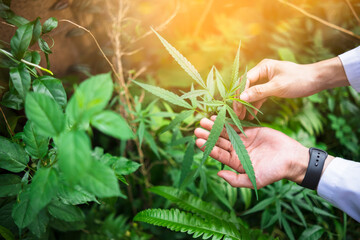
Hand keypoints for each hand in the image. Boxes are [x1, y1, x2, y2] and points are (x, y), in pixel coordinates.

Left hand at [194, 117, 318, 188]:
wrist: (291, 158)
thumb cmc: (273, 172)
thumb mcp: (254, 180)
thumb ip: (236, 180)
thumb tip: (218, 174)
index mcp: (235, 163)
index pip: (219, 154)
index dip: (209, 148)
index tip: (199, 141)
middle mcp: (236, 151)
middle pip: (219, 142)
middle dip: (208, 135)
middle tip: (197, 129)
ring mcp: (242, 141)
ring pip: (225, 133)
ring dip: (215, 127)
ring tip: (204, 120)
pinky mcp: (249, 131)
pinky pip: (235, 125)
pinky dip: (226, 121)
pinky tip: (217, 116)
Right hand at [234, 57, 348, 118]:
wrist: (316, 80)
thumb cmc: (299, 80)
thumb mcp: (278, 87)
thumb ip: (259, 92)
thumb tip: (241, 97)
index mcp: (263, 67)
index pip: (245, 80)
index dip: (239, 94)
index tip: (236, 107)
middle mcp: (262, 72)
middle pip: (245, 87)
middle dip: (240, 100)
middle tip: (237, 114)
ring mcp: (266, 80)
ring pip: (251, 93)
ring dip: (247, 104)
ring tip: (242, 117)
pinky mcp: (271, 87)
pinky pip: (259, 96)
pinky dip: (255, 105)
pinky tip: (251, 115)